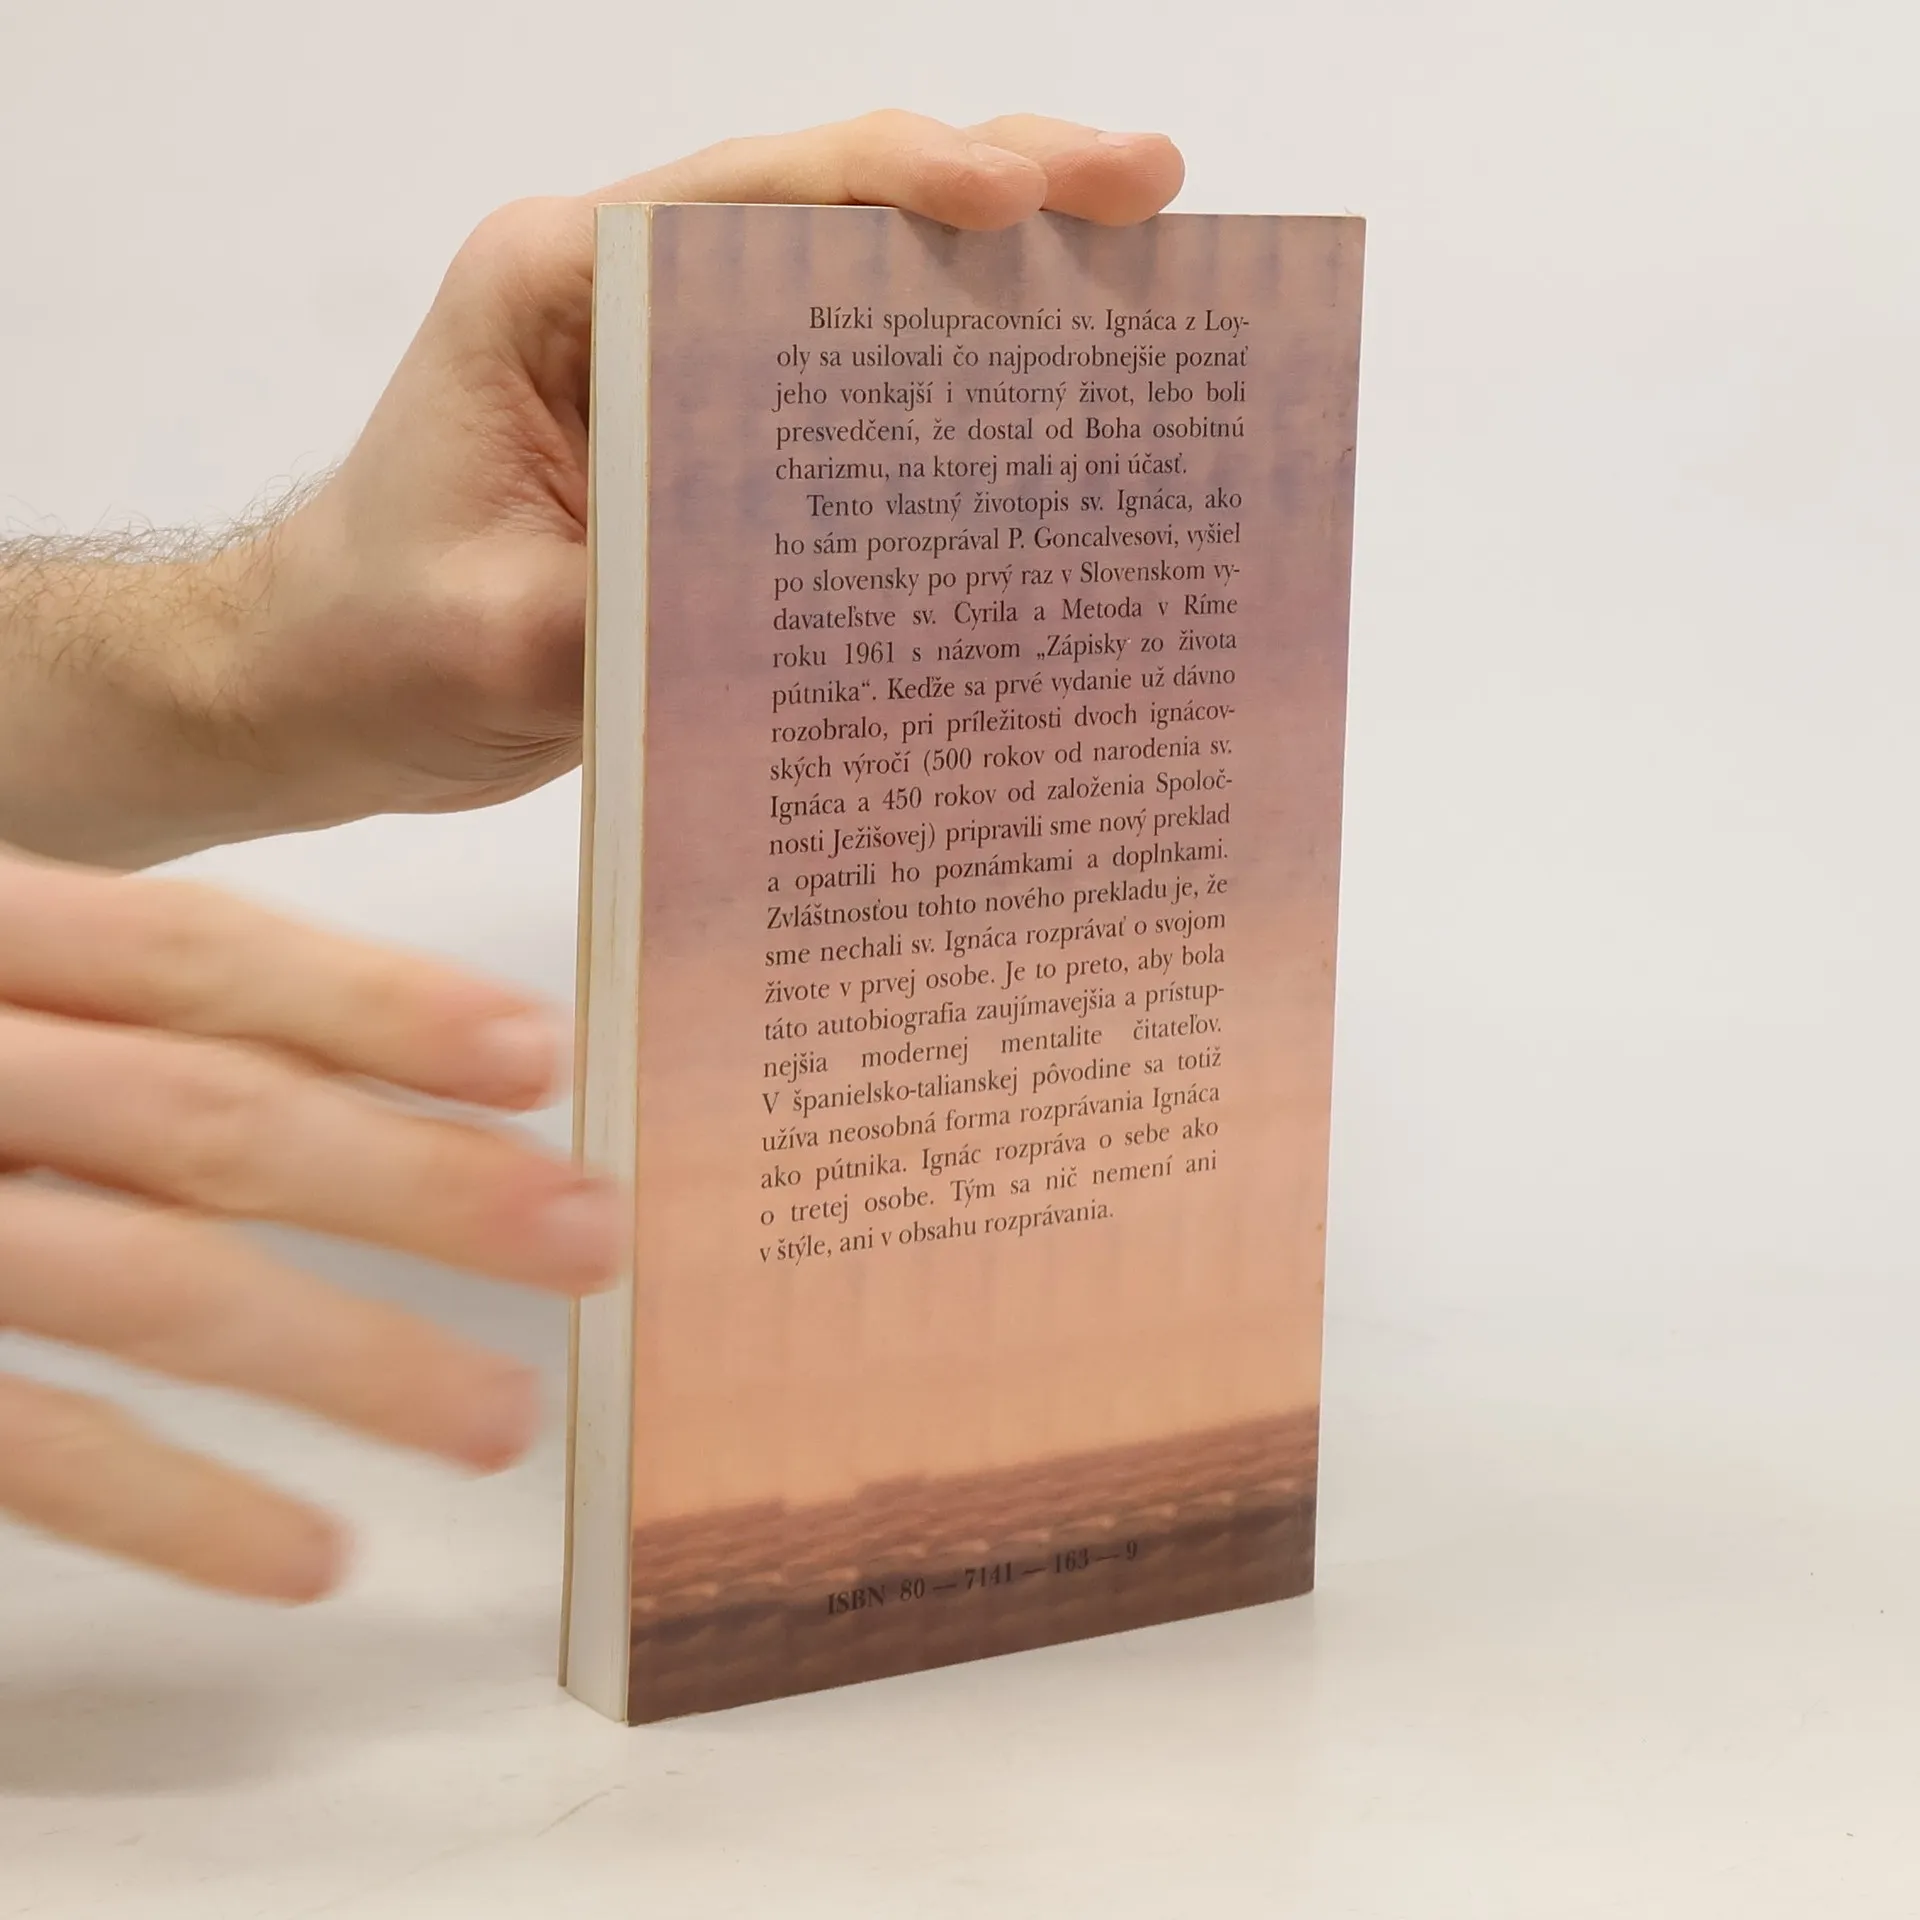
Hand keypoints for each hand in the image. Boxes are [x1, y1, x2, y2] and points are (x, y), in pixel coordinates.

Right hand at [0, 846, 624, 1598]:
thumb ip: (92, 999)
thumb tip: (325, 1065)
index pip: (186, 952)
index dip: (368, 999)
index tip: (535, 1055)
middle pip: (203, 1117)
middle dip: (414, 1183)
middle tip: (593, 1237)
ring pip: (137, 1286)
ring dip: (342, 1359)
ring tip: (502, 1419)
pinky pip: (18, 1446)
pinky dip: (170, 1507)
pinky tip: (308, 1558)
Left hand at [196, 113, 1184, 843]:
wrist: (323, 691)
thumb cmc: (376, 645)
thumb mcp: (500, 639)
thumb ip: (648, 613)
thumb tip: (825, 627)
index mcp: (553, 290)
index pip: (746, 199)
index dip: (896, 184)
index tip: (1018, 199)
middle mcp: (620, 302)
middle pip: (829, 213)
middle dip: (995, 194)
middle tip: (1147, 196)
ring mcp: (667, 371)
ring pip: (851, 293)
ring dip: (992, 284)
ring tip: (1140, 270)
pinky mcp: (700, 452)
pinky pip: (841, 403)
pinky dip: (942, 396)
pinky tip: (1041, 409)